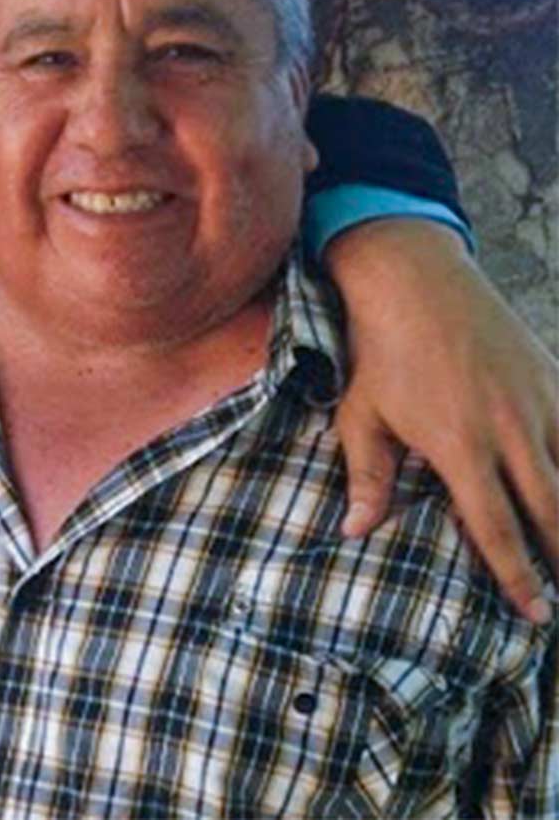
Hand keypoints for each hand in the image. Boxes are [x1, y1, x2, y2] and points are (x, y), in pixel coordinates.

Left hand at [329, 218, 558, 621]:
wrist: (415, 281)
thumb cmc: (381, 354)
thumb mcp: (362, 417)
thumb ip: (368, 477)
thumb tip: (355, 532)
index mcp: (460, 446)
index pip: (497, 527)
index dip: (518, 575)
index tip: (536, 612)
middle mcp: (510, 430)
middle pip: (553, 511)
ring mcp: (540, 403)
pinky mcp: (556, 380)